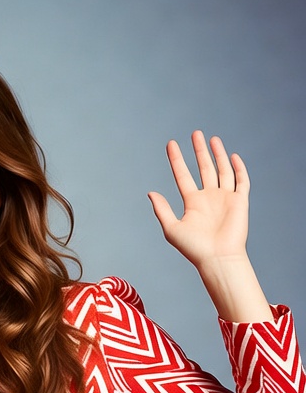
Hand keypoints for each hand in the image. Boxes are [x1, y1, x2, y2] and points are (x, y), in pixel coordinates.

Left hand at [148, 130, 249, 268]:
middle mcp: (209, 197)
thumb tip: (150, 192)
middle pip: (204, 168)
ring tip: (212, 138)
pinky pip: (241, 181)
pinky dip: (238, 168)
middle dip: (199, 151)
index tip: (171, 144)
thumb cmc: (194, 248)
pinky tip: (232, 156)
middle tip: (195, 133)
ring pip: (222, 170)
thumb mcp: (172, 228)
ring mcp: (225, 198)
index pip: (182, 175)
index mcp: (192, 202)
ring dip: (218, 154)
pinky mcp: (240, 201)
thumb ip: (161, 210)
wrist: (218, 258)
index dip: (177, 159)